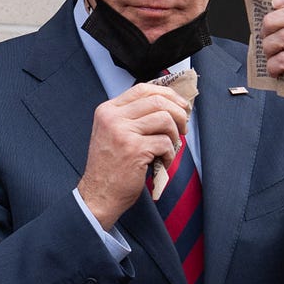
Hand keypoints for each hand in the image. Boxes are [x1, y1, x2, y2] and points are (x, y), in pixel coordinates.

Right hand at [76, 83, 192, 228]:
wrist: (99, 195)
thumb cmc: (110, 167)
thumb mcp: (113, 133)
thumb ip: (132, 117)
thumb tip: (168, 105)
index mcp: (107, 110)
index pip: (142, 89)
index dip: (167, 94)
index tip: (180, 104)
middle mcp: (113, 117)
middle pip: (157, 100)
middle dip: (178, 113)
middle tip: (184, 127)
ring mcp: (123, 132)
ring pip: (165, 119)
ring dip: (175, 135)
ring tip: (171, 148)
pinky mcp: (134, 149)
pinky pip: (165, 142)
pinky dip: (170, 154)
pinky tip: (163, 162)